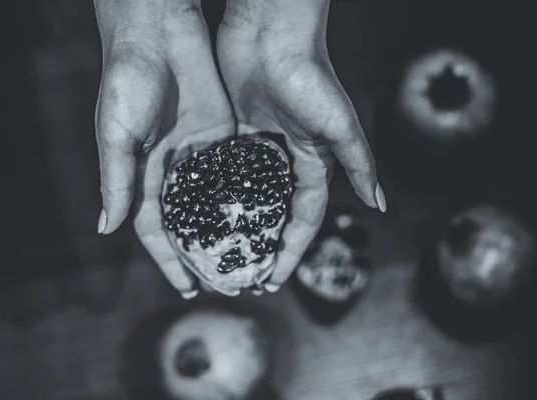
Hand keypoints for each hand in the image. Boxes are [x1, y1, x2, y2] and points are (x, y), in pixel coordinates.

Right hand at [94, 0, 233, 297]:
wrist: (159, 34)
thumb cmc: (127, 82)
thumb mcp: (116, 134)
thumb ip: (118, 181)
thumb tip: (106, 229)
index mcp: (142, 174)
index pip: (157, 229)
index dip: (169, 260)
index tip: (187, 288)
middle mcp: (171, 170)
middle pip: (189, 223)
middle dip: (202, 254)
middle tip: (223, 284)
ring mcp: (198, 154)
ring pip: (214, 203)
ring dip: (227, 232)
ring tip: (246, 260)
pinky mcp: (221, 136)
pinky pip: (234, 172)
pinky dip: (244, 196)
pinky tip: (260, 219)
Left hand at [217, 0, 385, 291]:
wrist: (269, 30)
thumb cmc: (310, 75)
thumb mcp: (339, 124)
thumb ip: (358, 163)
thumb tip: (379, 204)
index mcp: (314, 161)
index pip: (303, 217)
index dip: (292, 249)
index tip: (274, 278)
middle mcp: (287, 157)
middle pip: (275, 211)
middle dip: (265, 244)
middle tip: (247, 274)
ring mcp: (261, 145)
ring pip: (250, 195)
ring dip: (240, 223)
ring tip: (223, 252)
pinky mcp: (236, 131)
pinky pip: (228, 170)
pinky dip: (219, 193)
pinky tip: (204, 215)